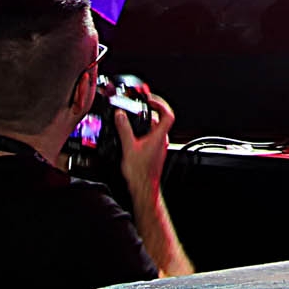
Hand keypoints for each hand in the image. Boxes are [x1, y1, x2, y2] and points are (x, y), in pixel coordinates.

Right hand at [114, 88, 177, 208]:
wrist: (143, 188)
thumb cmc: (140, 172)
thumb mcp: (128, 147)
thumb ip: (124, 129)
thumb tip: (121, 115)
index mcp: (159, 136)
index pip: (168, 114)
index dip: (160, 104)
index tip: (150, 99)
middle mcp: (161, 141)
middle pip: (160, 120)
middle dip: (150, 112)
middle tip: (140, 107)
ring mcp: (159, 147)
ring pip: (155, 129)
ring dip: (146, 122)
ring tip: (134, 120)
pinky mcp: (154, 153)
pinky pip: (151, 137)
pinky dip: (143, 132)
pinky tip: (133, 136)